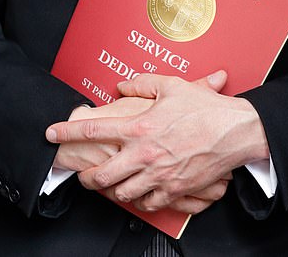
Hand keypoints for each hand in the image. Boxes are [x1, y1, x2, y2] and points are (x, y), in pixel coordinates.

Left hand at [47, 70, 268, 212]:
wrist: (236, 132)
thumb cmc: (205, 108)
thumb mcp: (171, 86)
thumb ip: (141, 84)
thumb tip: (121, 86)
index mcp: (140, 126)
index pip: (93, 129)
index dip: (67, 131)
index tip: (52, 132)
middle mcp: (144, 154)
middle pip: (101, 176)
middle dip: (85, 176)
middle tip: (82, 173)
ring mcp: (158, 176)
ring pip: (121, 193)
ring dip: (111, 189)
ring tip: (108, 183)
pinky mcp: (174, 190)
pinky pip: (147, 203)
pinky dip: (138, 199)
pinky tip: (138, 191)